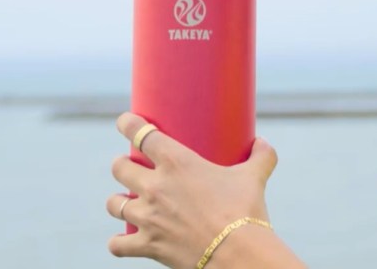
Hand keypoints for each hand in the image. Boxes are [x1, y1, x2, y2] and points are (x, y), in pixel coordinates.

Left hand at [106, 113, 278, 268]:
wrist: (238, 255)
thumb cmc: (245, 212)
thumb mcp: (254, 178)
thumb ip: (260, 157)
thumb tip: (263, 143)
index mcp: (176, 162)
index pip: (140, 133)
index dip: (127, 124)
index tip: (124, 121)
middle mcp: (155, 186)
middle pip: (119, 168)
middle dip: (121, 165)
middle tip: (129, 167)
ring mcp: (148, 217)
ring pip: (113, 203)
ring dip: (117, 201)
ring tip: (123, 200)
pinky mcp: (148, 244)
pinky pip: (117, 244)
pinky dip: (118, 243)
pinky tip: (122, 240)